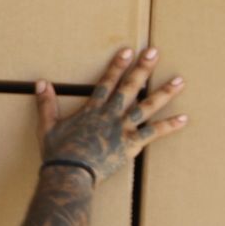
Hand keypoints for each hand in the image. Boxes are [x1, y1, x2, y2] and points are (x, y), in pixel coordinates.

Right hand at [36, 46, 186, 183]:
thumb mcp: (47, 126)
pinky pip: (153, 133)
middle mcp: (111, 115)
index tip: (128, 50)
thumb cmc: (58, 154)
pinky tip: (184, 118)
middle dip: (143, 68)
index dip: (118, 65)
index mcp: (92, 109)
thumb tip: (40, 83)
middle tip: (155, 52)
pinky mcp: (131, 145)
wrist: (70, 174)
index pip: (107, 82)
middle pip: (130, 87)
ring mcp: (123, 129)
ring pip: (147, 107)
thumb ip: (46, 104)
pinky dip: (169, 126)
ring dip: (164, 93)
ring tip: (179, 81)